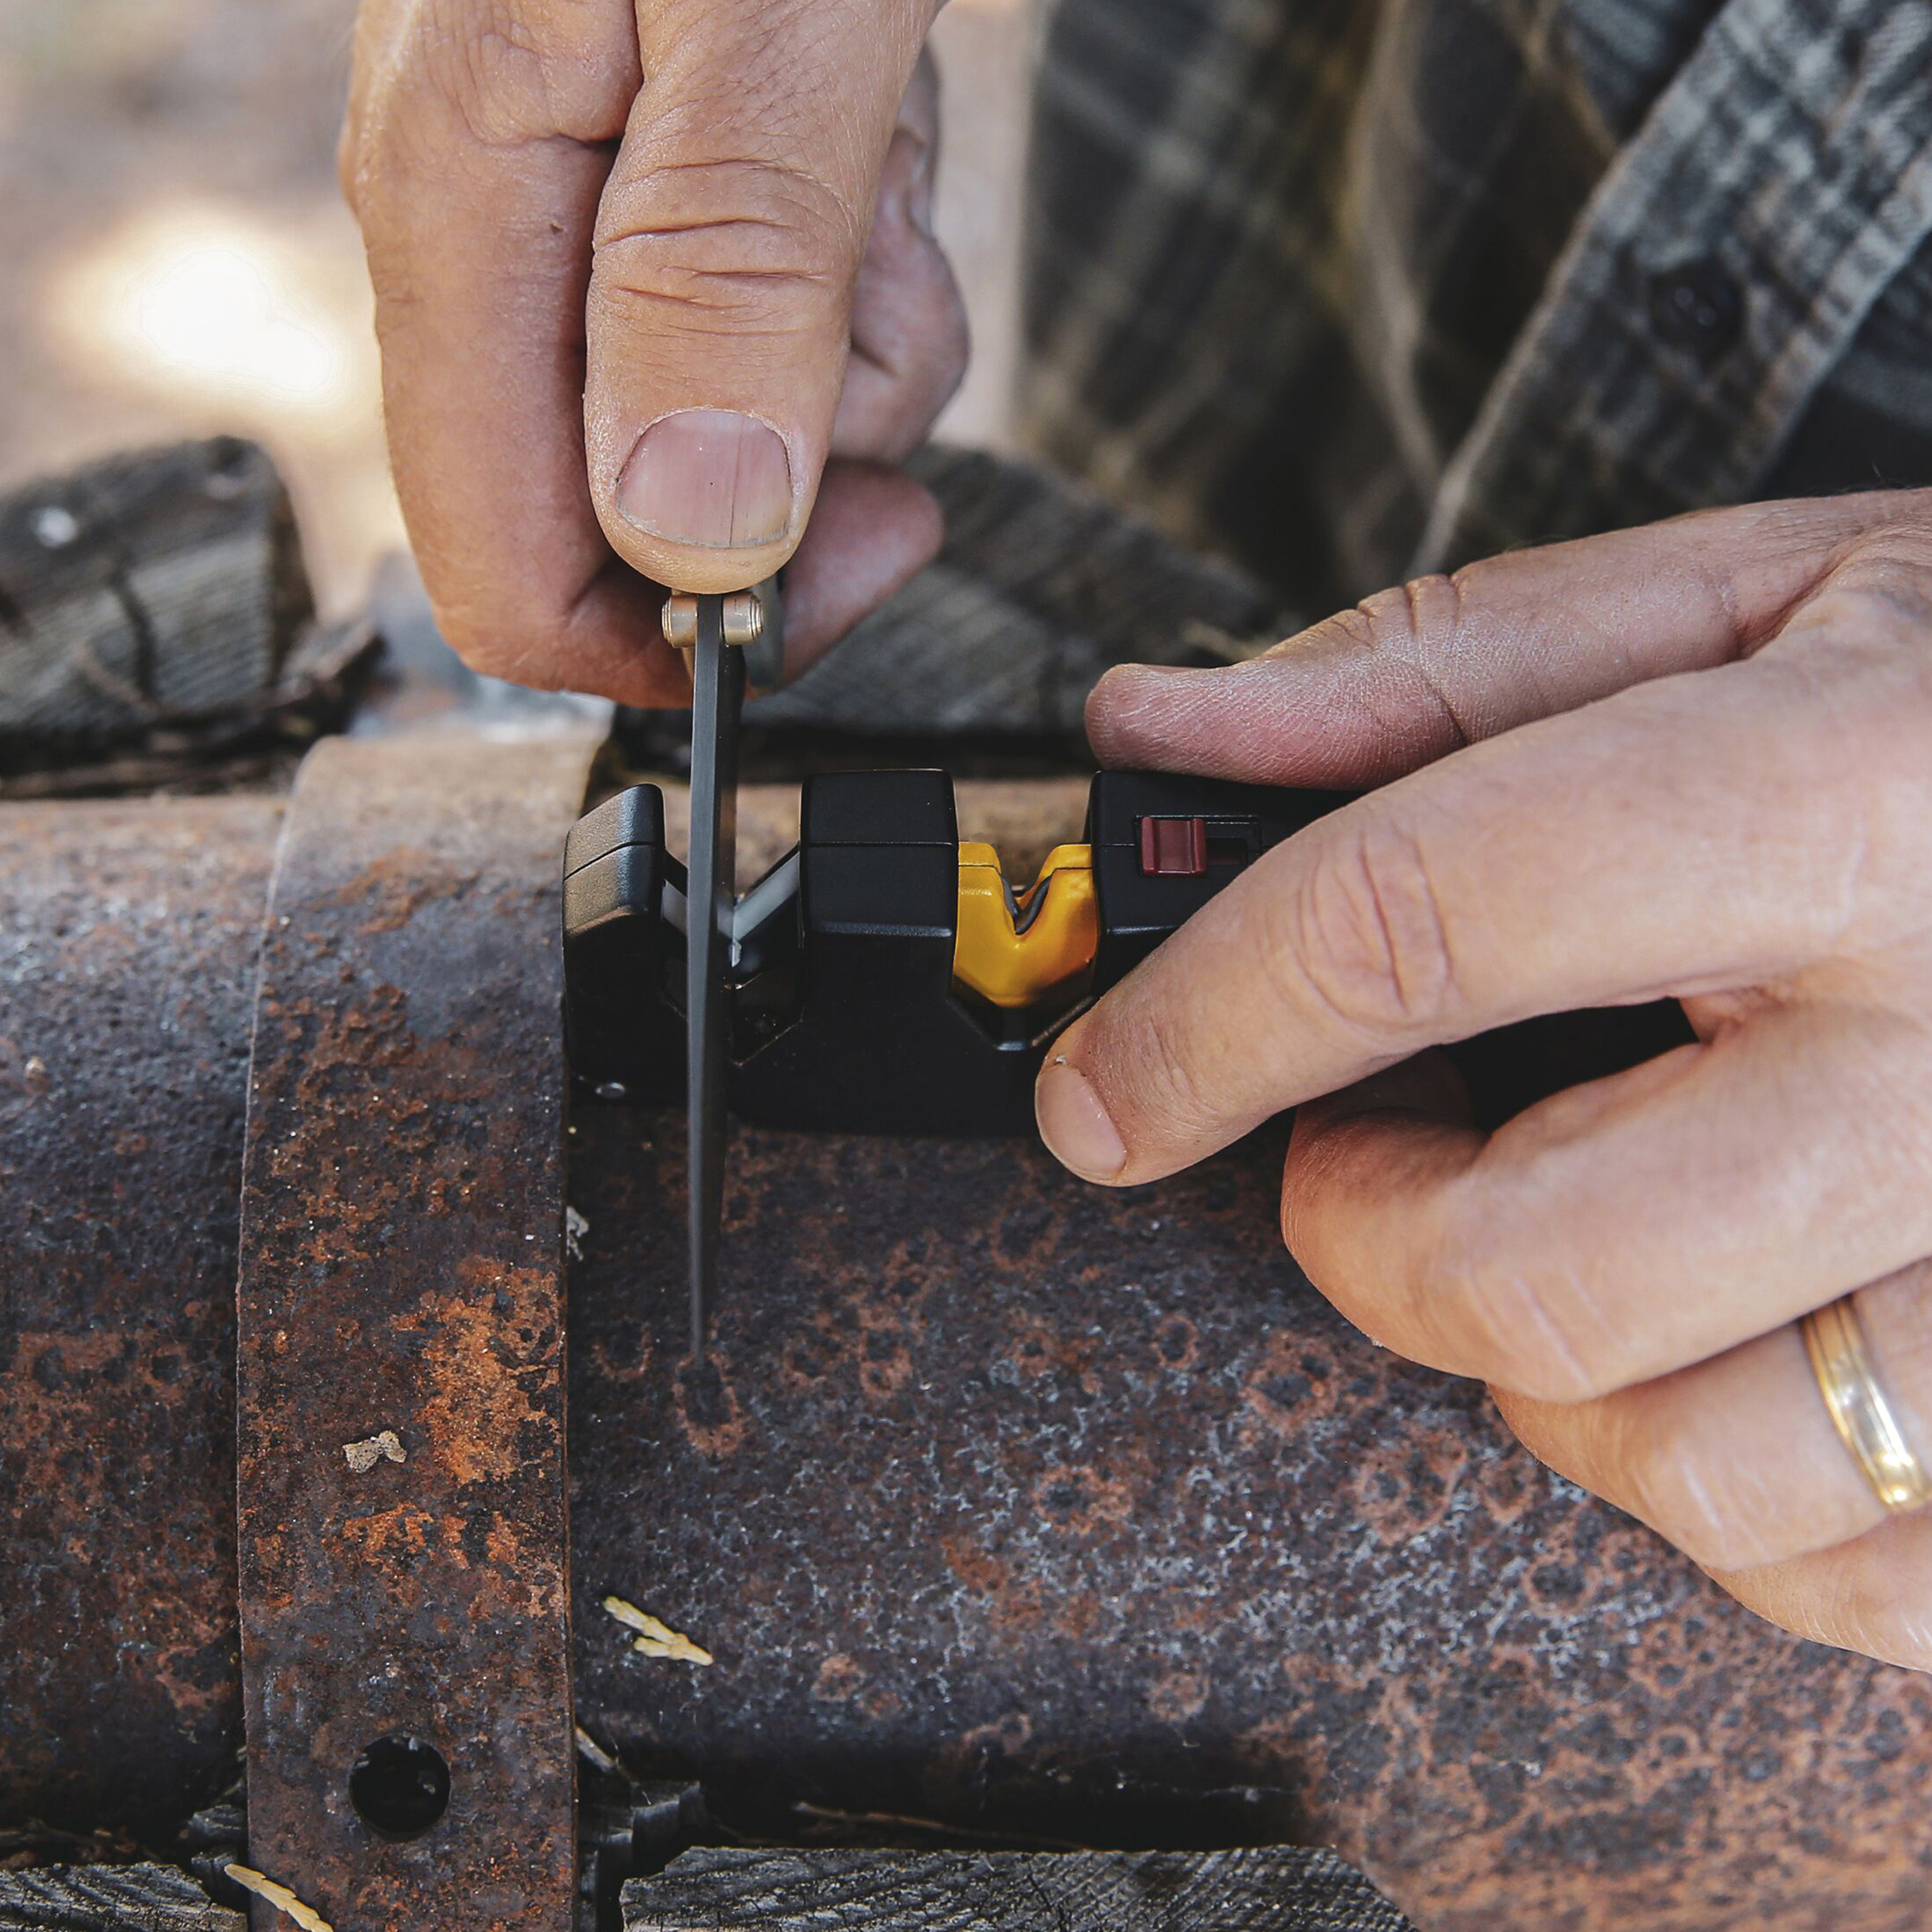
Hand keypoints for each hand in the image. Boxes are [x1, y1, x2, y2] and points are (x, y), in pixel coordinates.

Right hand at [342, 0, 965, 700]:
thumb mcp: (767, 22)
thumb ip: (723, 283)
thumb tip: (691, 537)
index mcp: (462, 213)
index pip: (510, 579)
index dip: (686, 636)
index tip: (856, 560)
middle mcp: (486, 231)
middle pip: (645, 514)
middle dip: (816, 451)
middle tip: (884, 274)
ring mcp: (561, 201)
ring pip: (735, 419)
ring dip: (855, 331)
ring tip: (875, 150)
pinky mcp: (649, 168)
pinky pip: (767, 312)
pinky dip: (857, 247)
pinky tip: (866, 119)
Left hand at [1038, 491, 1931, 1668]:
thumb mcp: (1749, 591)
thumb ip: (1436, 667)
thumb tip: (1162, 733)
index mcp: (1864, 794)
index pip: (1430, 918)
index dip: (1203, 1018)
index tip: (1098, 1086)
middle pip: (1538, 1270)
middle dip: (1364, 1234)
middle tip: (1368, 1150)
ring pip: (1693, 1463)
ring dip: (1545, 1373)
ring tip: (1573, 1229)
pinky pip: (1850, 1578)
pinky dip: (1729, 1494)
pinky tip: (1737, 1337)